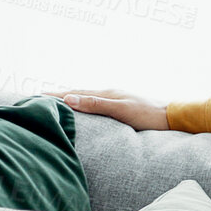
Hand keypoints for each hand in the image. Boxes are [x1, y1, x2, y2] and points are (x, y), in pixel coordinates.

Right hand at [47, 89, 168, 130]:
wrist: (173, 117)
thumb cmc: (149, 115)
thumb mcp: (120, 110)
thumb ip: (95, 104)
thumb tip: (69, 98)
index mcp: (107, 93)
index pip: (75, 93)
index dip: (56, 95)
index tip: (37, 96)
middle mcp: (110, 94)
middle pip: (79, 93)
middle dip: (60, 95)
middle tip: (40, 97)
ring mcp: (117, 99)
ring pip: (88, 97)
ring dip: (72, 98)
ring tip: (58, 101)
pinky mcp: (124, 106)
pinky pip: (98, 103)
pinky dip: (85, 103)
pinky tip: (86, 107)